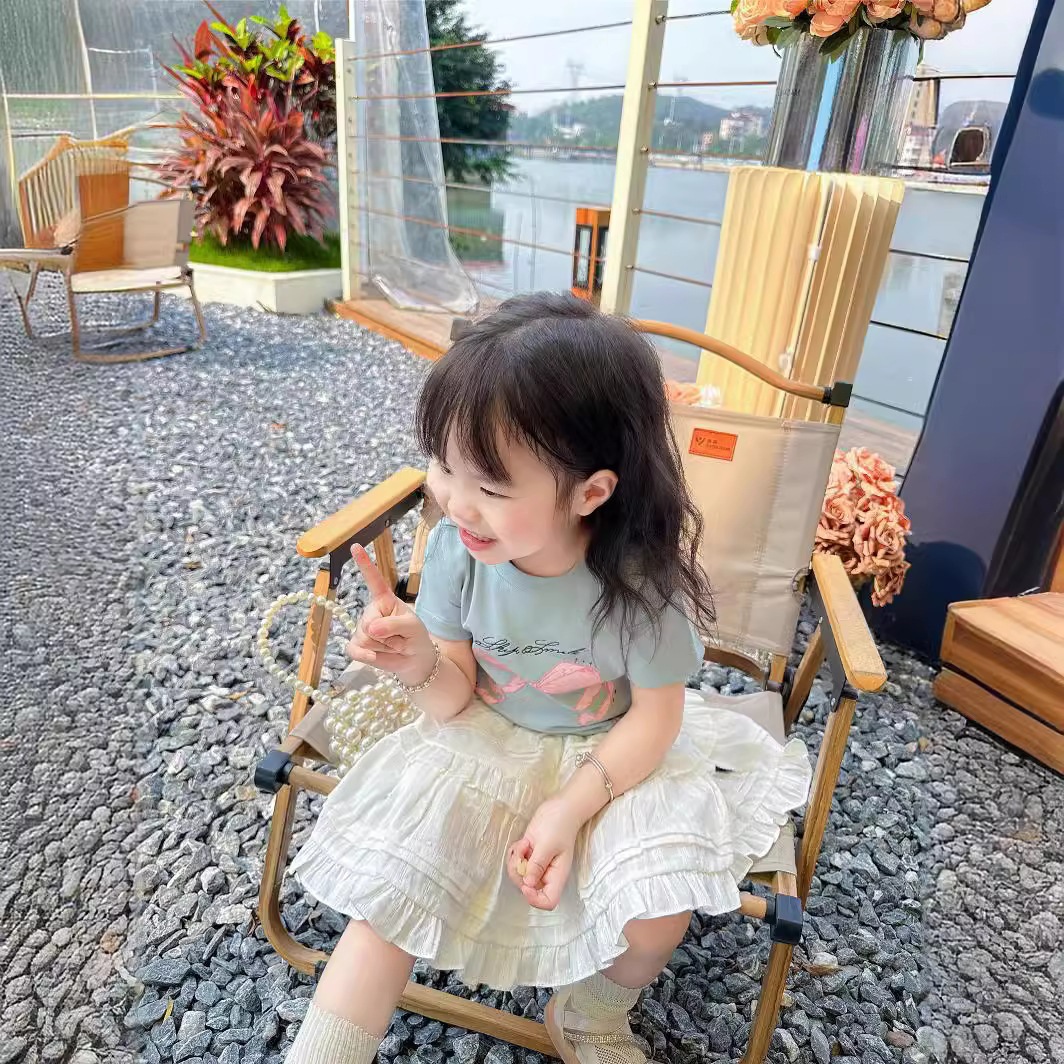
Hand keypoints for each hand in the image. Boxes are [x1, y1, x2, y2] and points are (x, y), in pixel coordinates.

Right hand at [346, 545, 435, 685]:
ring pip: (365, 638)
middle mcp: (371, 611)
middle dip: (387, 636)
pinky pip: (354, 650)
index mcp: (385, 599)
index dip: (364, 563)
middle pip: (369, 623)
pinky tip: (375, 657)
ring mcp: (362, 628)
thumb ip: (395, 625)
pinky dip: (365, 657)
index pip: (374, 580)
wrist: (415, 659)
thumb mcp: (413, 628)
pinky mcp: (357, 645)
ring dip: (383, 647)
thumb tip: (372, 628)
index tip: (355, 545)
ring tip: (393, 645)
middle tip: (399, 639)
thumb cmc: (415, 637)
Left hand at [506, 797, 581, 910]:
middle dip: (519, 872)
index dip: (535, 899)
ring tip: (523, 844)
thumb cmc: (559, 824)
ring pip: (519, 876)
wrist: (561, 807)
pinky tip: (522, 842)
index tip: (526, 883)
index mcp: (557, 875)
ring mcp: (537, 865)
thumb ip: (537, 864)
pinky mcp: (530, 856)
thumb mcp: (547, 844)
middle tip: (522, 852)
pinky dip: (515, 854)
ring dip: (516, 861)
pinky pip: (516, 864)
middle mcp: (547, 874)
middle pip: (528, 889)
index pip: (548, 901)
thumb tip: (527, 884)